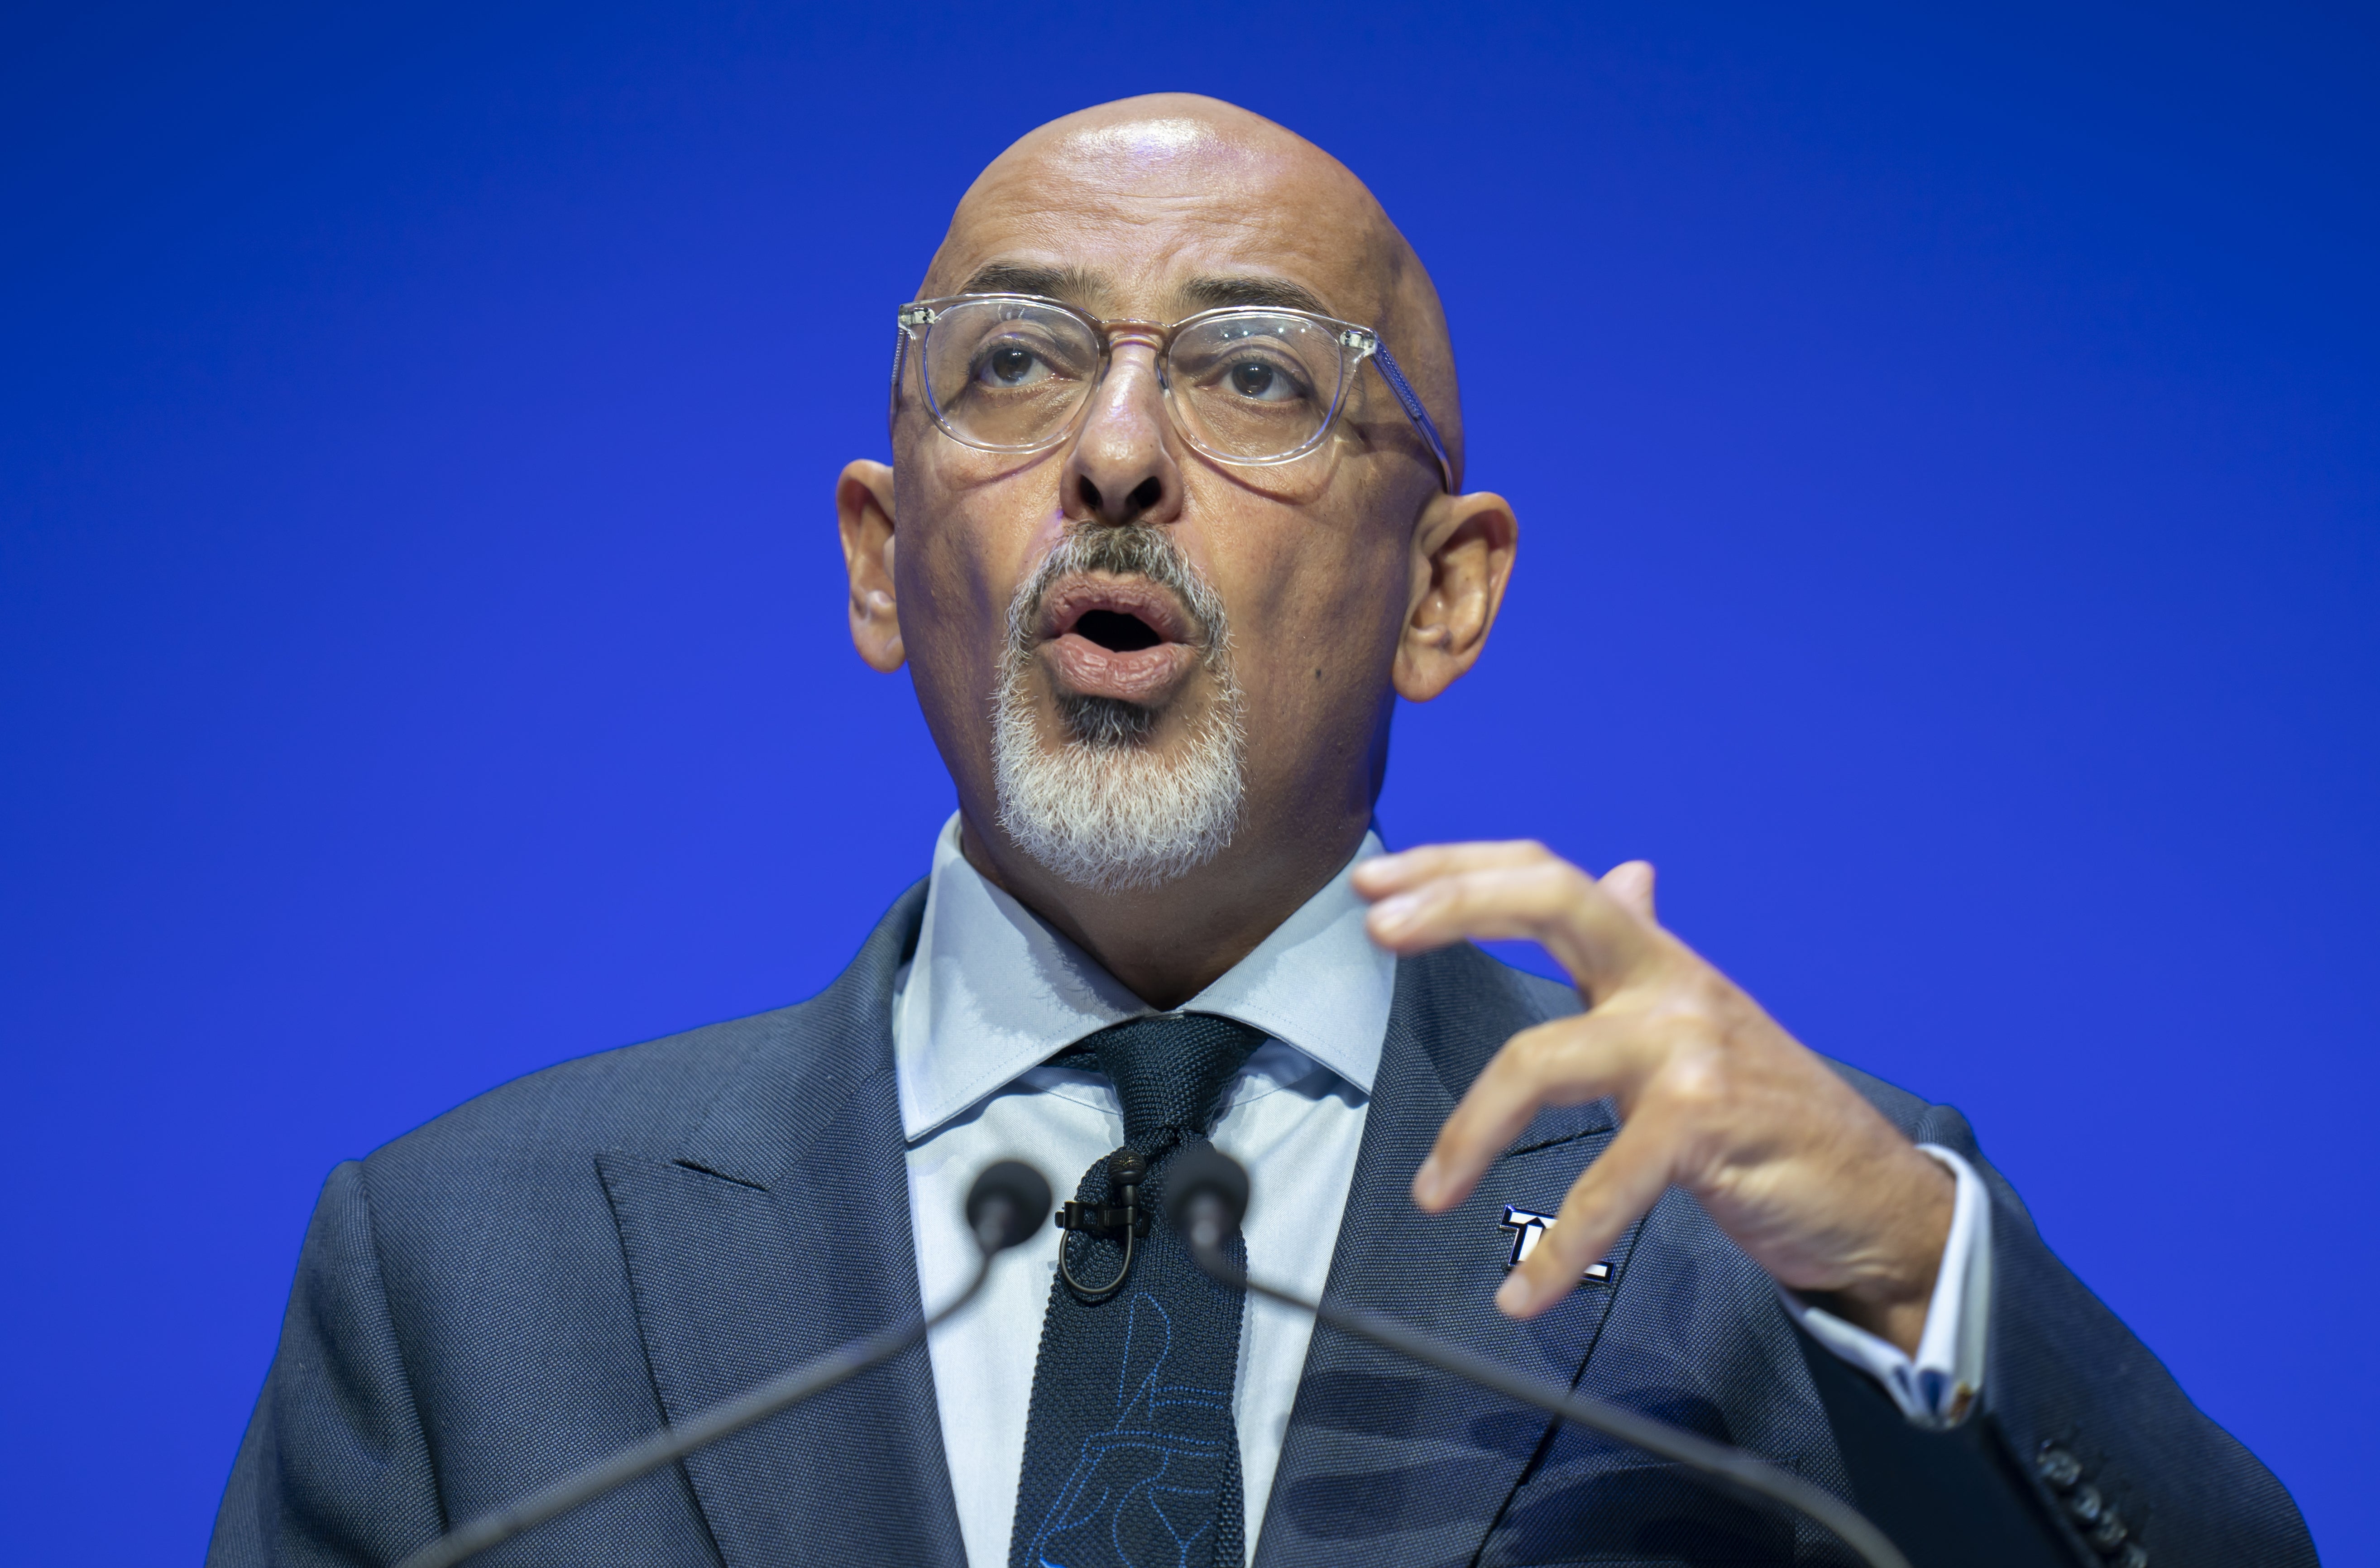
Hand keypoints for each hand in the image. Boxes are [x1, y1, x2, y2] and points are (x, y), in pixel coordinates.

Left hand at [1354, 842, 1952, 1353]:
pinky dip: (1558, 1248)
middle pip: (1555, 900)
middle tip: (1376, 929)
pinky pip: (1606, 1186)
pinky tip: (1521, 1292)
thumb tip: (1627, 871)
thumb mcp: (1699, 1019)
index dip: (1462, 867)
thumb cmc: (1771, 1114)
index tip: (1378, 880)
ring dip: (1470, 1132)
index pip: (1552, 877)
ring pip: (1542, 1058)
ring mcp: (1690, 1049)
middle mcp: (1671, 984)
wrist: (1875, 1200)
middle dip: (1457, 904)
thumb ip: (1648, 951)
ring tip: (1430, 1193)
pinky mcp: (1706, 1123)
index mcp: (1656, 961)